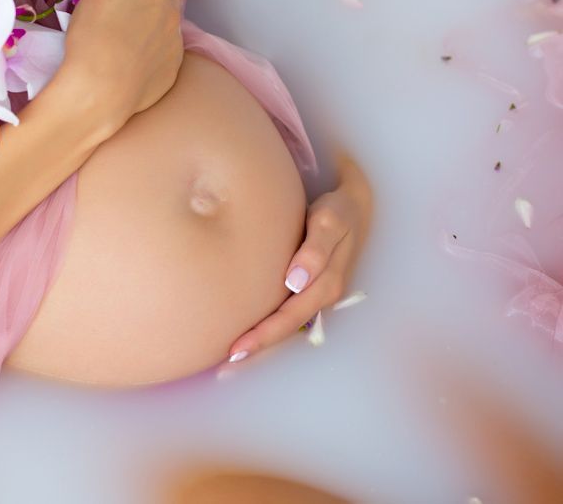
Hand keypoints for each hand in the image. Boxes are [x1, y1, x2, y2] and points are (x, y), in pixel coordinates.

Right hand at [55, 0, 193, 138]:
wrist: (101, 93)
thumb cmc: (91, 39)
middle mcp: (171, 10)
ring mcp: (176, 41)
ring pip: (175, 18)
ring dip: (168, 13)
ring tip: (154, 18)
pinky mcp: (174, 68)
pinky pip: (170, 48)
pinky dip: (161, 44)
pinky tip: (145, 52)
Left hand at [226, 153, 372, 362]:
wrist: (352, 206)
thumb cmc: (337, 211)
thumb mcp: (330, 221)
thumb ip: (316, 249)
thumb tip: (295, 282)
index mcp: (325, 286)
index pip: (288, 319)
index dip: (263, 336)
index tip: (235, 349)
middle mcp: (320, 298)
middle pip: (285, 332)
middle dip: (257, 352)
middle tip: (223, 370)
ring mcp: (313, 297)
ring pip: (285, 330)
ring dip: (260, 349)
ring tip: (228, 367)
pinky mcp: (306, 291)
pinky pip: (286, 318)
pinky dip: (266, 332)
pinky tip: (246, 339)